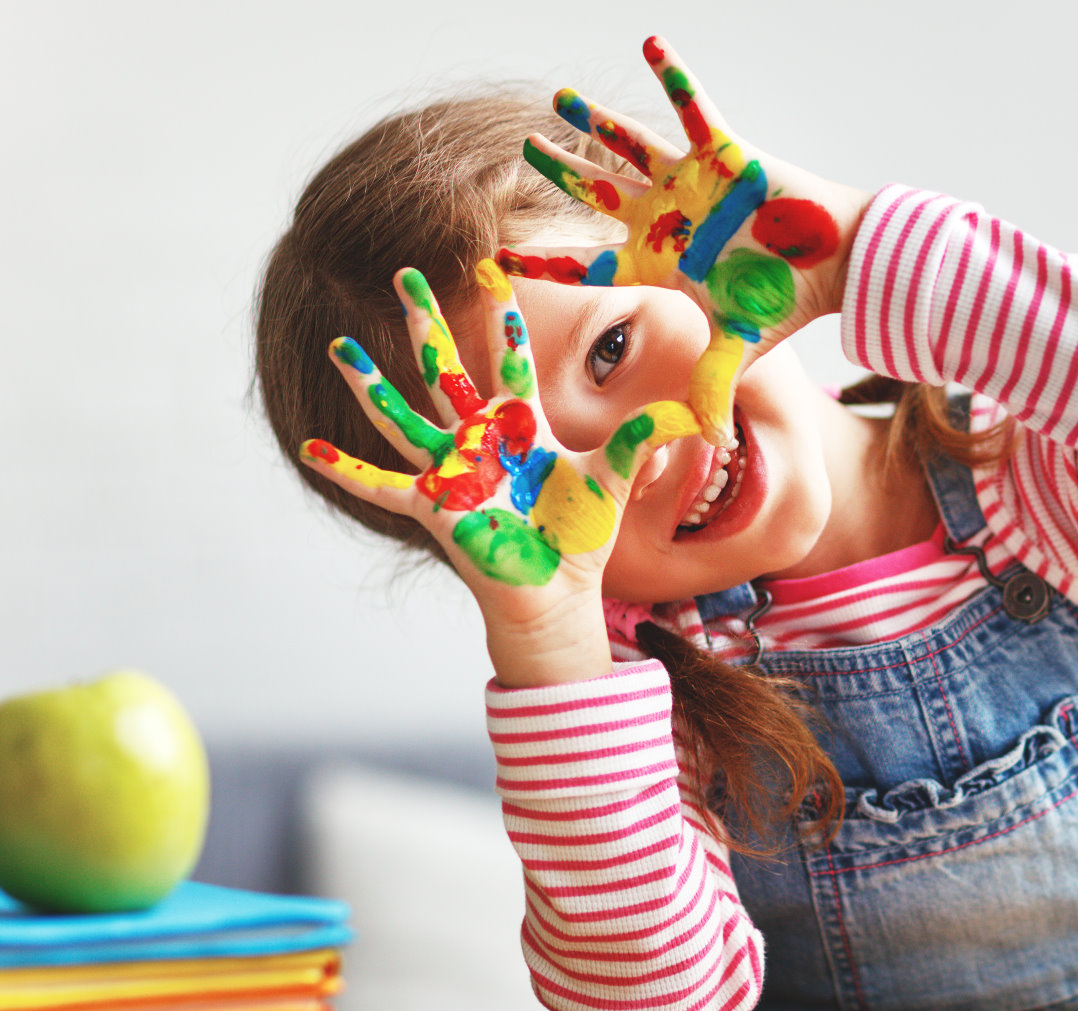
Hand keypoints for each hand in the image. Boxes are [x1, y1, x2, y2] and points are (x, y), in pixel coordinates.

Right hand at [299, 262, 698, 679]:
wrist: (557, 594)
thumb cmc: (579, 538)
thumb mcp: (615, 479)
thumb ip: (644, 440)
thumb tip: (693, 412)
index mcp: (523, 429)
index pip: (512, 362)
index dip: (504, 320)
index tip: (493, 274)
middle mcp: (481, 443)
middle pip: (447, 370)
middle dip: (427, 323)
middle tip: (405, 275)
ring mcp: (453, 472)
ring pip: (404, 416)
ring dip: (371, 384)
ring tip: (339, 348)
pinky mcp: (435, 507)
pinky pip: (381, 485)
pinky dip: (346, 469)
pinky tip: (310, 449)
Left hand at [498, 35, 867, 445]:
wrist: (833, 264)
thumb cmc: (784, 302)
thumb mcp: (738, 349)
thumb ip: (712, 388)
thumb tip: (709, 447)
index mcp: (658, 261)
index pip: (587, 264)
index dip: (542, 263)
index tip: (494, 261)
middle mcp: (664, 216)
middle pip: (595, 194)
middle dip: (560, 174)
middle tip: (524, 152)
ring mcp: (690, 181)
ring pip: (629, 144)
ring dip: (595, 120)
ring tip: (559, 99)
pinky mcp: (724, 150)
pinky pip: (693, 105)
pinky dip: (674, 75)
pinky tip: (650, 41)